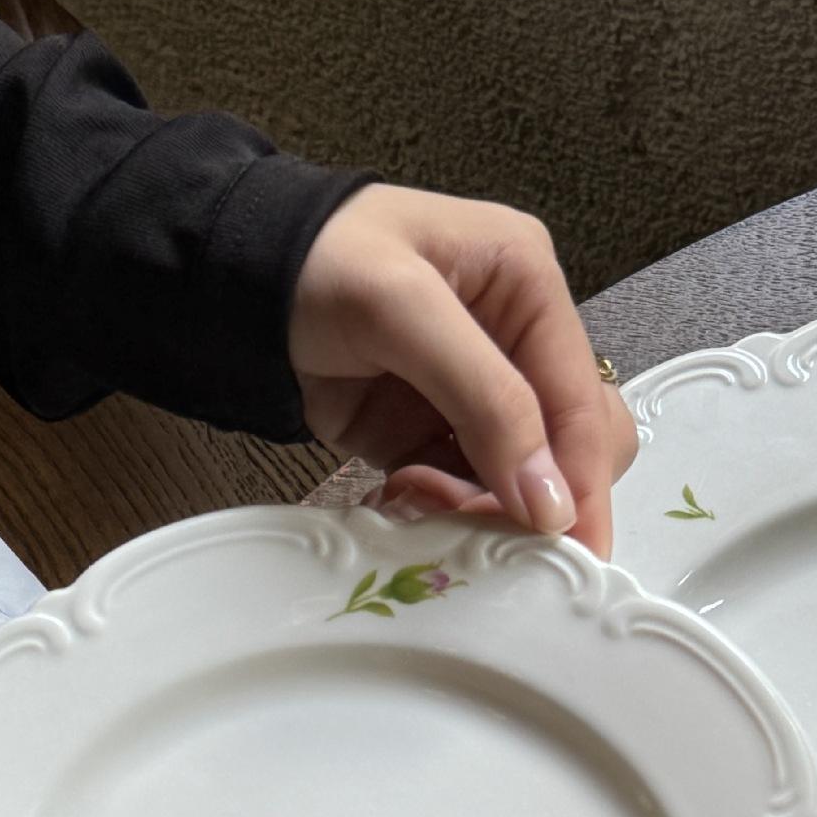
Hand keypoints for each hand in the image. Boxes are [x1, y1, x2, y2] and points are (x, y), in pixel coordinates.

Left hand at [289, 185, 637, 556]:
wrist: (233, 281)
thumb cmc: (318, 264)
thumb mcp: (406, 313)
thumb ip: (486, 402)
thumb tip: (550, 499)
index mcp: (529, 288)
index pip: (580, 401)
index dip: (583, 480)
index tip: (579, 552)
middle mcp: (511, 342)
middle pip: (565, 446)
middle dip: (528, 495)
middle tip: (471, 515)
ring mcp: (465, 394)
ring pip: (512, 479)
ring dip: (475, 505)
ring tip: (415, 490)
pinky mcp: (419, 434)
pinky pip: (457, 489)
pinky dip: (439, 507)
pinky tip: (399, 495)